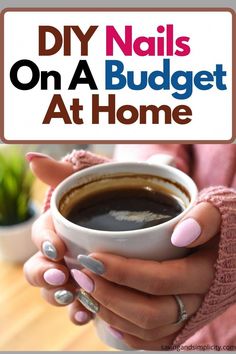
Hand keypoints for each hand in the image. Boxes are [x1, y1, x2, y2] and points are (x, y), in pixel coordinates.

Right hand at [24, 152, 106, 324]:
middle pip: (39, 265)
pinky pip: (77, 306)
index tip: (57, 246)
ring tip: (70, 296)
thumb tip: (33, 159)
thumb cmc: (114, 195)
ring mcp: (74, 272)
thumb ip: (65, 172)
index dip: (44, 240)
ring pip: (54, 288)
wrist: (144, 212)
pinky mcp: (90, 290)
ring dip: (56, 295)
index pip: (41, 234)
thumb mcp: (95, 181)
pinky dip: (77, 311)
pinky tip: (85, 314)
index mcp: (60, 226)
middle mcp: (63, 251)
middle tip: (60, 275)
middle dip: (43, 272)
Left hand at [70, 202, 220, 349]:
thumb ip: (204, 218)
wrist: (230, 247)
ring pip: (147, 329)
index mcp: (205, 273)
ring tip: (85, 291)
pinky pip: (155, 340)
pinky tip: (106, 317)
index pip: (159, 279)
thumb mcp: (218, 211)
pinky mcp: (183, 320)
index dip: (122, 272)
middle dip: (108, 295)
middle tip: (82, 273)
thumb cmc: (221, 225)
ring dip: (111, 314)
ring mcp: (189, 314)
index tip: (92, 256)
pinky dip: (127, 333)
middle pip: (149, 312)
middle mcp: (197, 301)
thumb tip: (181, 234)